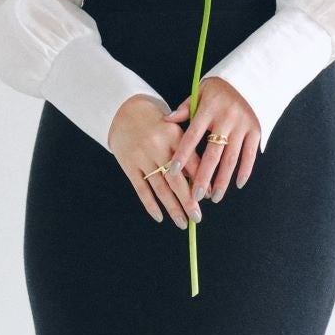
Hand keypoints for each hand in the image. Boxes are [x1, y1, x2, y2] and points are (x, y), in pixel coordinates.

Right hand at [107, 93, 203, 227]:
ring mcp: (142, 157)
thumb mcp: (174, 130)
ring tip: (182, 222)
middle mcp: (158, 147)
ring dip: (172, 208)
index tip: (210, 196)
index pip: (191, 162)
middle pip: (176, 180)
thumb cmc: (157, 125)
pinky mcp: (129, 165)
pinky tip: (159, 217)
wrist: (125, 112)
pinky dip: (150, 204)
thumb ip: (187, 151)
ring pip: (160, 188)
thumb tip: (200, 182)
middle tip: (198, 218)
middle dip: (188, 201)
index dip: (201, 181)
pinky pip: (141, 189)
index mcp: (174, 136)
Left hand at [168, 75, 259, 203]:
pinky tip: (237, 184)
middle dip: (203, 177)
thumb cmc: (221, 86)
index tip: (173, 172)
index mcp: (208, 110)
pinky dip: (245, 170)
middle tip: (195, 196)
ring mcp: (243, 126)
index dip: (183, 155)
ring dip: (222, 180)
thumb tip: (166, 121)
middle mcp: (226, 119)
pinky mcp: (256, 129)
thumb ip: (185, 108)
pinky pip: (250, 154)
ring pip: (231, 158)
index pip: (192, 136)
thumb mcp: (201, 90)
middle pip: (212, 154)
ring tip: (214, 196)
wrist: (252, 75)